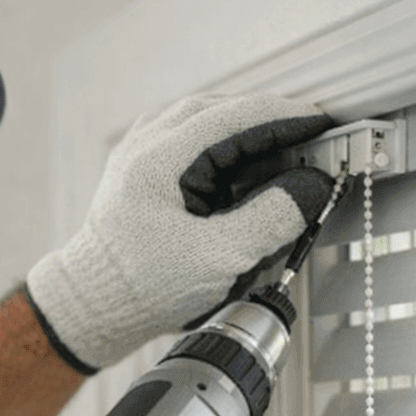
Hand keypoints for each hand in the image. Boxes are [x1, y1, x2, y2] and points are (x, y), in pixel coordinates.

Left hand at [26, 94, 333, 372]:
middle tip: (312, 134)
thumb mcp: (218, 259)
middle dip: (270, 119)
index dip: (287, 118)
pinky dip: (224, 141)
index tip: (323, 123)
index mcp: (160, 158)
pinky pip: (190, 138)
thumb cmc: (142, 288)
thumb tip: (313, 186)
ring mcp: (140, 153)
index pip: (237, 117)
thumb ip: (270, 219)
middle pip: (222, 109)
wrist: (92, 307)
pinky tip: (243, 158)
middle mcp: (146, 144)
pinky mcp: (143, 170)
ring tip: (284, 144)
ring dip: (247, 128)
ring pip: (205, 119)